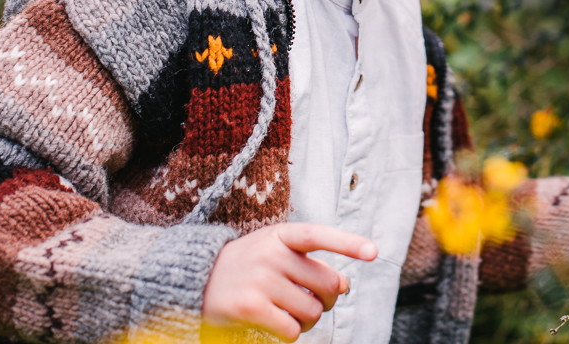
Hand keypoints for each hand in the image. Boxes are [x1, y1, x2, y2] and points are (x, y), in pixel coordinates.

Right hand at [202, 223, 377, 340]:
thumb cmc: (245, 266)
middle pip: (327, 283)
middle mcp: (271, 254)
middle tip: (313, 302)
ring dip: (309, 321)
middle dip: (327, 299)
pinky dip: (291, 334)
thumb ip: (307, 262)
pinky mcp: (251, 308)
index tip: (374, 253)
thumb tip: (345, 284)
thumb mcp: (272, 250)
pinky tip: (276, 326)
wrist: (194, 280)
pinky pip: (292, 330)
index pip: (319, 235)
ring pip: (312, 311)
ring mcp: (260, 280)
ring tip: (292, 316)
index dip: (348, 244)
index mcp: (280, 235)